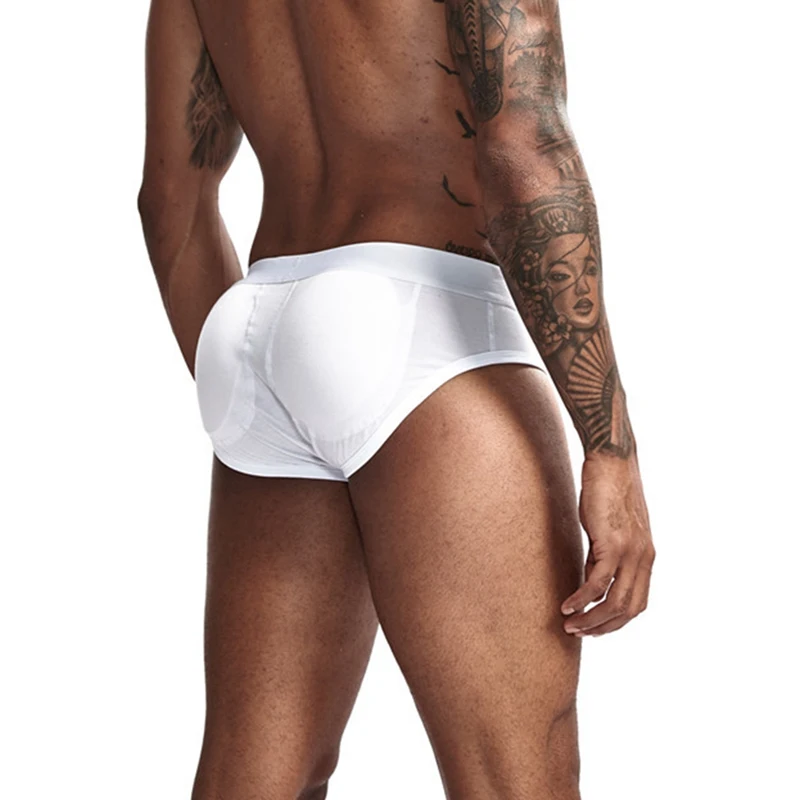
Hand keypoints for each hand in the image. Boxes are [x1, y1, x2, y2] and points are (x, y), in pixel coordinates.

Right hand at [561, 452, 654, 636]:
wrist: (612, 461)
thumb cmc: (607, 489)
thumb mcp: (611, 528)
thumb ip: (606, 553)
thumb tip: (591, 577)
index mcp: (646, 556)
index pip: (638, 602)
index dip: (616, 621)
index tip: (594, 627)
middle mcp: (644, 558)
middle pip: (629, 610)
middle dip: (603, 627)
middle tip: (579, 633)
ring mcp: (631, 552)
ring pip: (615, 602)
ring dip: (591, 620)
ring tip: (570, 626)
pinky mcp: (612, 544)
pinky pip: (597, 583)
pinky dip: (582, 600)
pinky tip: (567, 607)